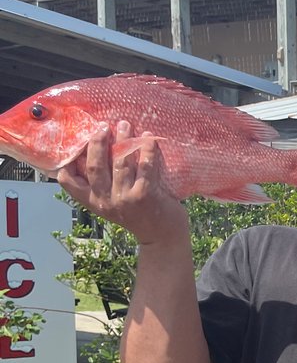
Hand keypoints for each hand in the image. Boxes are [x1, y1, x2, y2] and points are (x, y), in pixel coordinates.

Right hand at [55, 121, 186, 244]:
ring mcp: (125, 198)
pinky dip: (147, 149)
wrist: (162, 237)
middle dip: (98, 142)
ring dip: (123, 139)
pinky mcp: (146, 195)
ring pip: (121, 162)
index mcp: (93, 202)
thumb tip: (97, 152)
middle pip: (95, 165)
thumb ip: (103, 186)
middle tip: (103, 126)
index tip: (77, 143)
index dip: (68, 162)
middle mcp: (106, 201)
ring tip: (126, 125)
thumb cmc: (138, 216)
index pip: (69, 182)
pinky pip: (145, 166)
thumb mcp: (112, 204)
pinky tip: (148, 138)